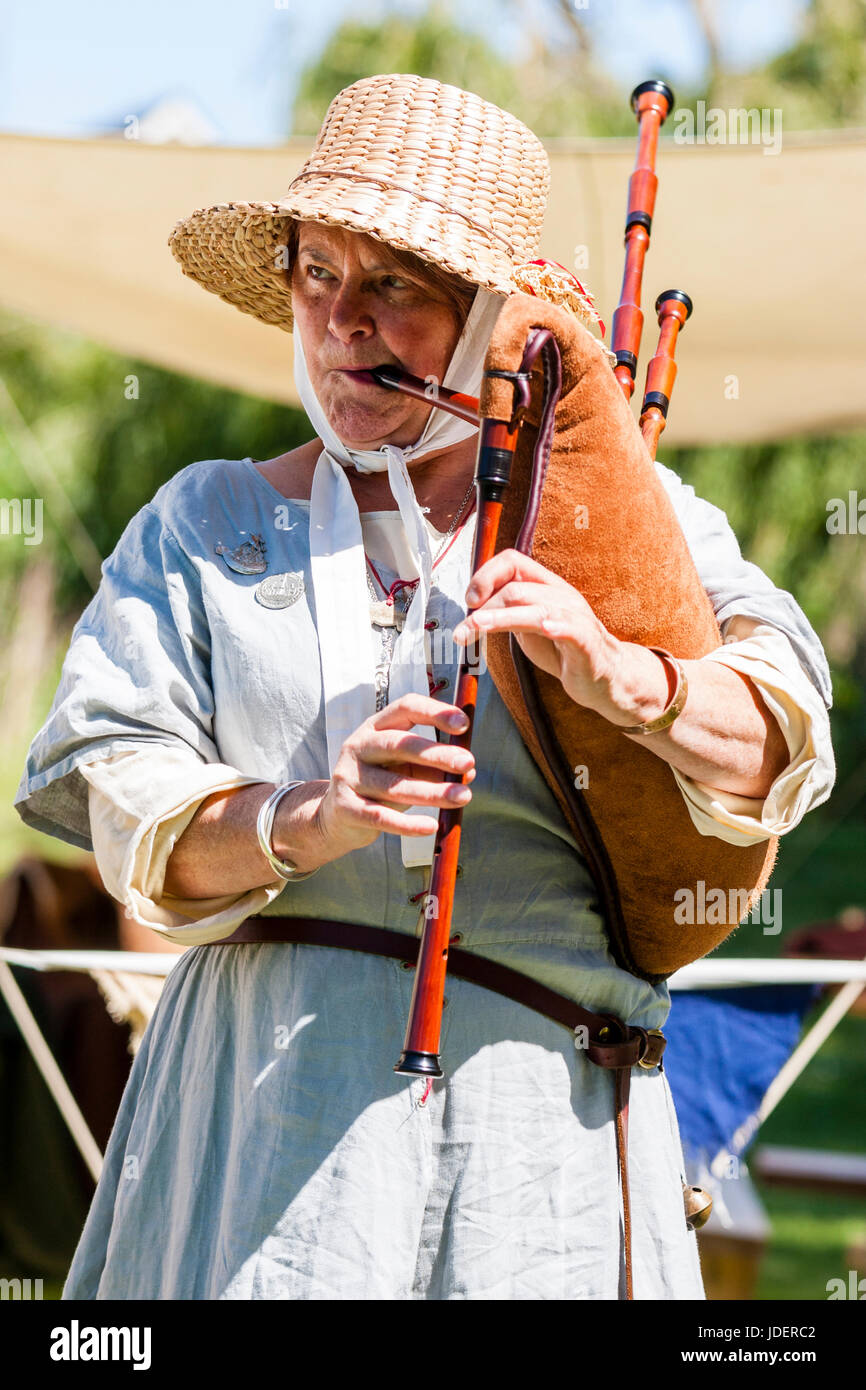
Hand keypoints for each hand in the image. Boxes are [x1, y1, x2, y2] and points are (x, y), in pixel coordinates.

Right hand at [307, 693, 475, 861]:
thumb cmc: (379, 787)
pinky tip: (431, 826)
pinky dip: (408, 824)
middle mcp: (358, 746)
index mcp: (376, 727)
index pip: (405, 708)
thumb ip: (434, 768)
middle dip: (437, 753)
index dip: (435, 712)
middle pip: (399, 744)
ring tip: (463, 797)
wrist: (336, 817)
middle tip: (468, 763)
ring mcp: (348, 776)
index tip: (464, 724)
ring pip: (394, 785)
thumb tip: (469, 771)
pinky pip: (380, 816)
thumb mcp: (406, 771)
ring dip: (432, 792)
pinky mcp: (345, 807)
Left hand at [452, 549, 668, 725]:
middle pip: (515, 588)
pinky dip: (557, 626)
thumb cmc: (565, 651)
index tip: (469, 600)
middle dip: (483, 609)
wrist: (606, 678)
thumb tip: (472, 607)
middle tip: (462, 632)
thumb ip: (506, 612)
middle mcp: (561, 596)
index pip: (512, 561)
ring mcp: (576, 618)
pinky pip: (573, 629)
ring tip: (477, 628)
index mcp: (546, 587)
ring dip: (500, 618)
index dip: (485, 574)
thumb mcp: (528, 626)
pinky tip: (545, 628)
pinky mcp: (588, 644)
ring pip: (535, 608)